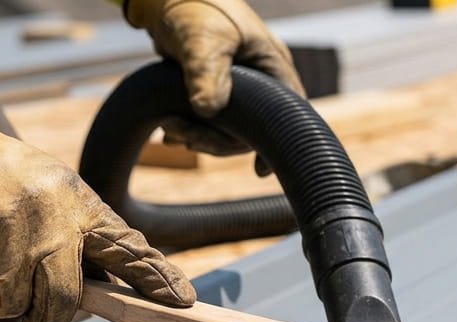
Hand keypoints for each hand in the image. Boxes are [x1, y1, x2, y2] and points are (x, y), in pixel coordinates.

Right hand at [0, 85, 195, 321]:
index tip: (182, 303)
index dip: (157, 278)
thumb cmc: (4, 173)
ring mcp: (6, 245)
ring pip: (11, 309)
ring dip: (0, 300)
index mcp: (77, 207)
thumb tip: (105, 286)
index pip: (128, 249)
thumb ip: (79, 231)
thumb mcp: (55, 189)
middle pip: (63, 303)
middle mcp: (49, 228)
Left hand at [126, 0, 304, 171]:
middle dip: (214, 139)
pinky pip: (212, 123)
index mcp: (273, 66)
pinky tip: (169, 131)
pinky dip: (192, 130)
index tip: (261, 171)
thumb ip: (205, 71)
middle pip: (251, 130)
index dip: (278, 144)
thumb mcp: (201, 38)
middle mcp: (261, 81)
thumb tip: (207, 110)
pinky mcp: (218, 93)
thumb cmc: (195, 9)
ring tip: (168, 129)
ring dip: (198, 136)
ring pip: (228, 130)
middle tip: (178, 134)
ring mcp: (240, 89)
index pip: (288, 112)